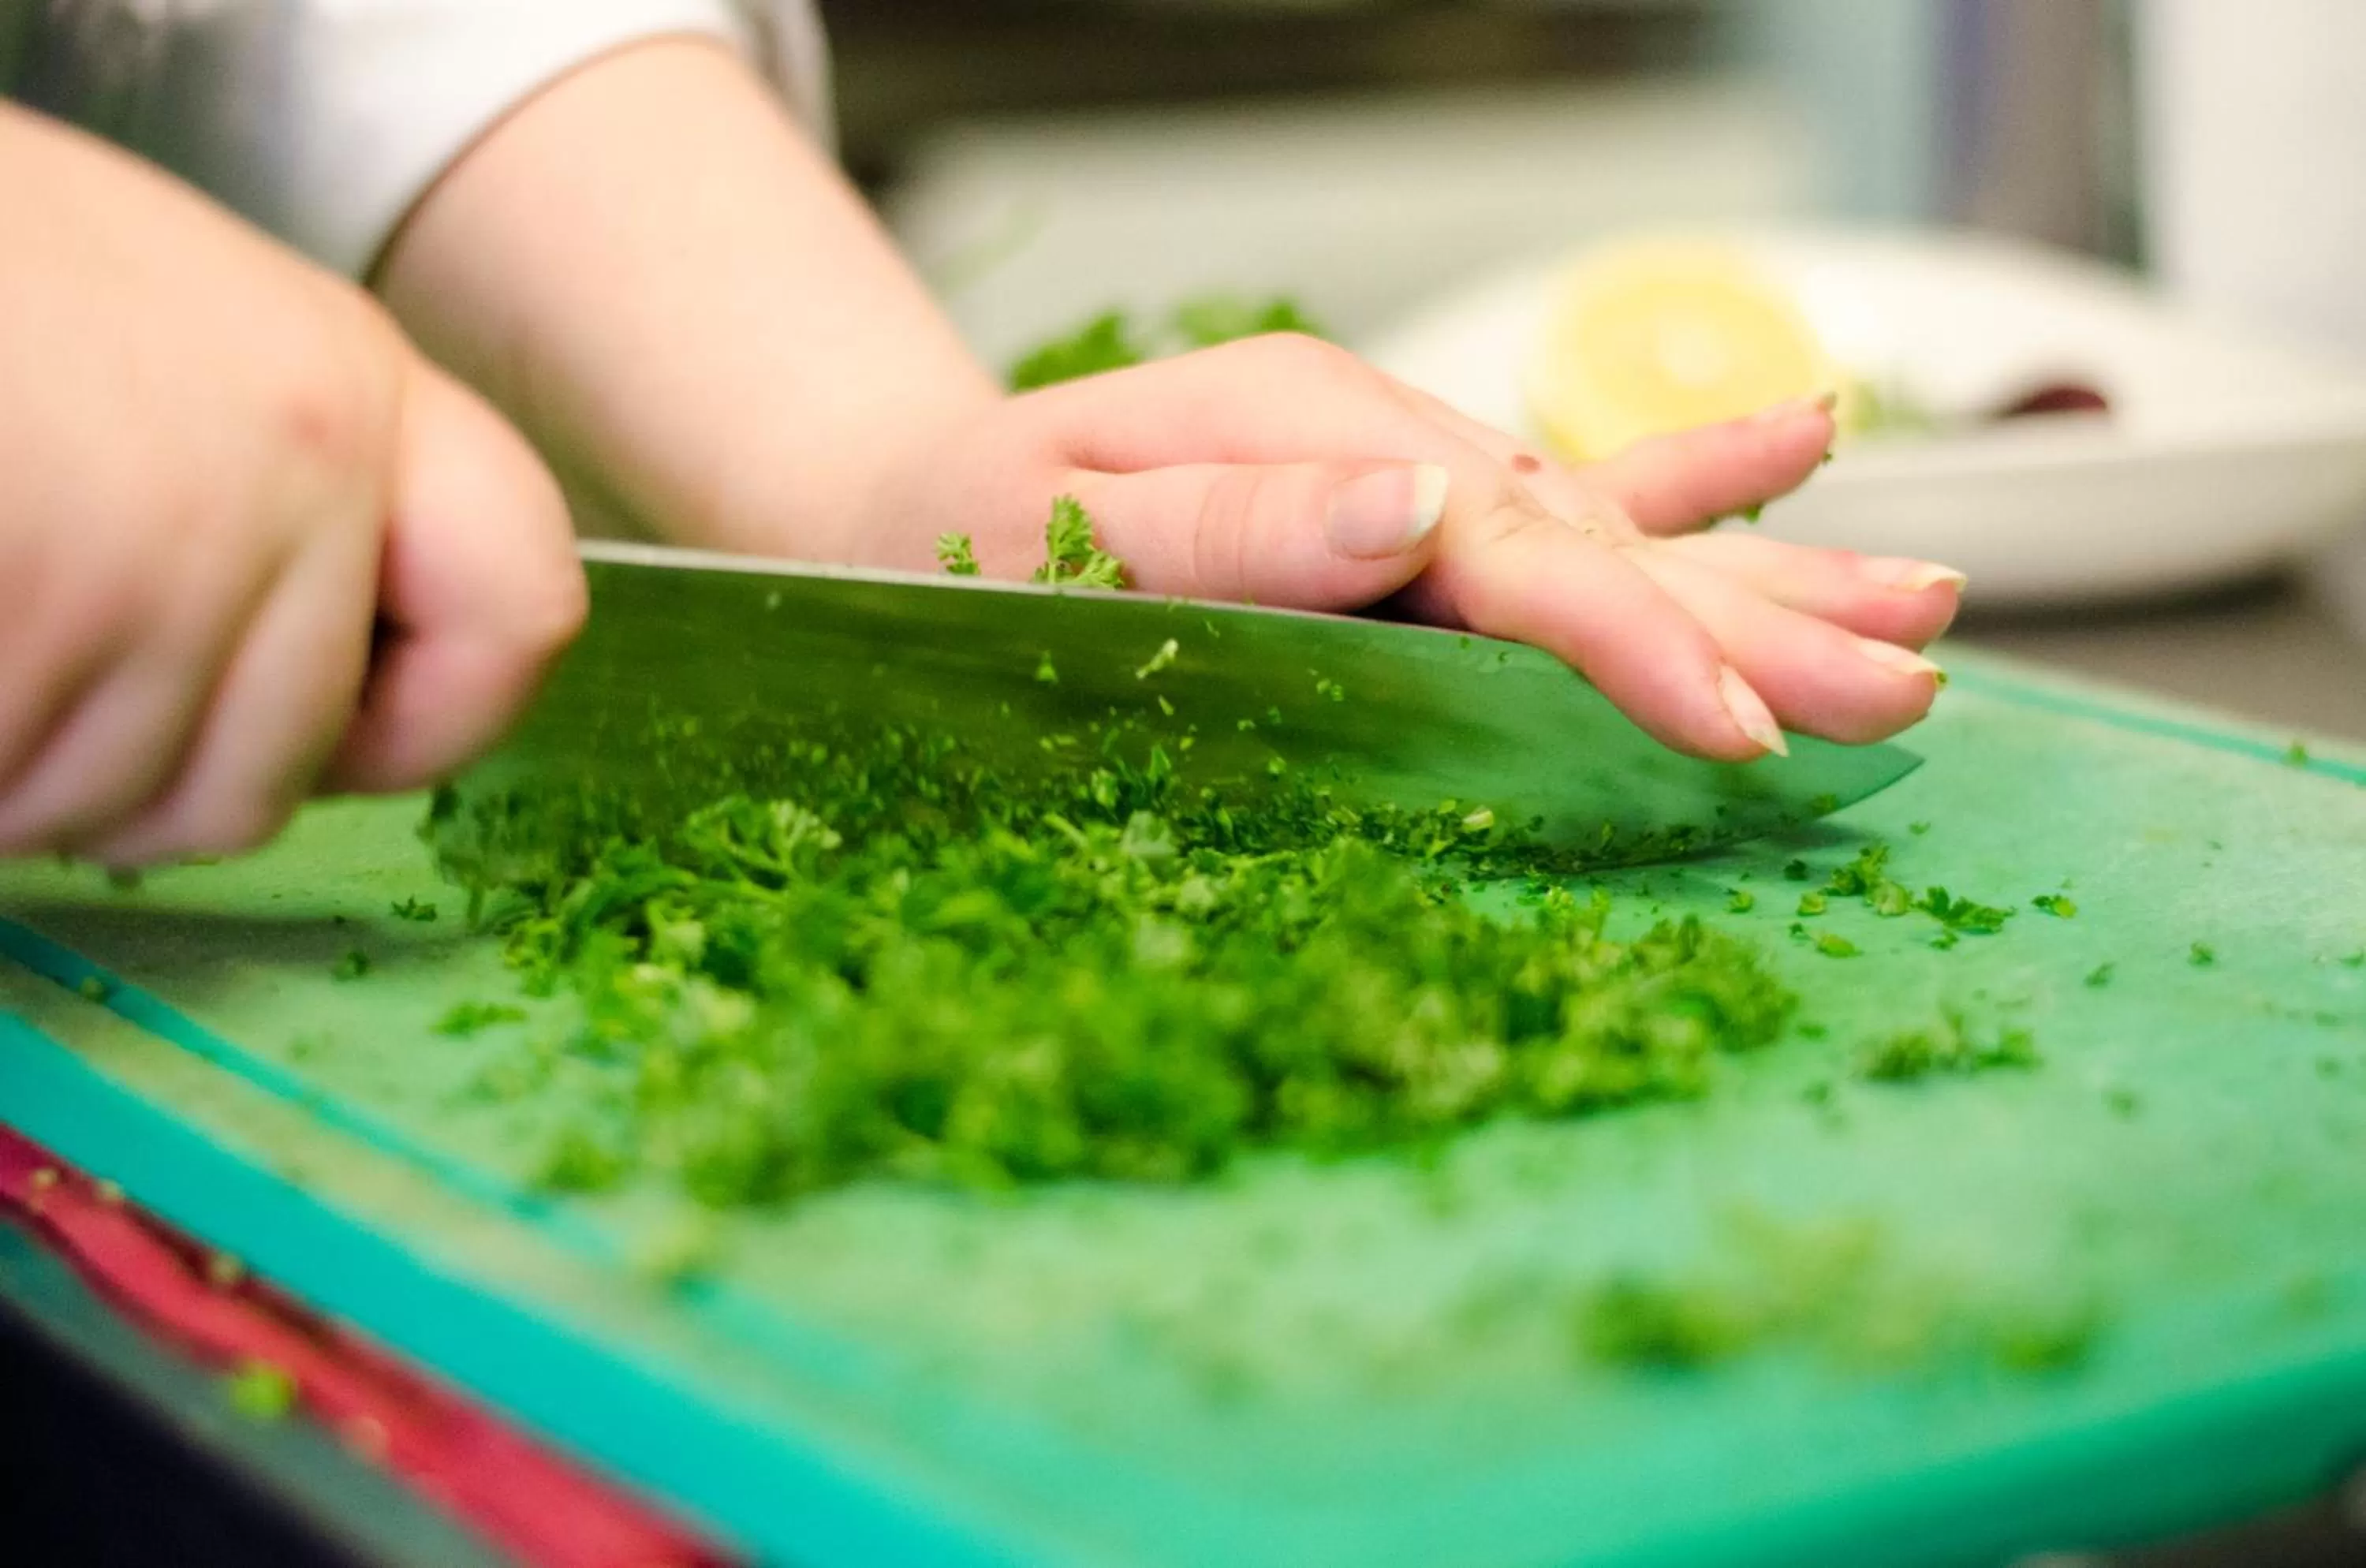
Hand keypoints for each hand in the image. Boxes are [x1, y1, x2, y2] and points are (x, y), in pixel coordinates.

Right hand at [0, 107, 583, 864]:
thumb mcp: (179, 344)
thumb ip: (281, 502)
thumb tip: (323, 715)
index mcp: (355, 393)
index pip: (520, 615)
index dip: (428, 721)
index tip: (343, 734)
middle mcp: (300, 463)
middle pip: (267, 779)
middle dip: (142, 789)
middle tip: (48, 689)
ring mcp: (163, 541)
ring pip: (120, 807)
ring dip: (26, 773)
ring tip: (4, 617)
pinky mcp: (44, 593)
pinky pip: (14, 788)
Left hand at [852, 335, 1962, 760]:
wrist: (895, 502)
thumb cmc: (947, 534)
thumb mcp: (1045, 527)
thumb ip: (1231, 530)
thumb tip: (1411, 513)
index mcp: (1310, 441)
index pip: (1506, 547)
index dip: (1628, 637)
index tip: (1738, 722)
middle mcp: (1380, 448)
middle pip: (1594, 538)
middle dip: (1753, 620)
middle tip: (1904, 691)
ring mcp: (1401, 476)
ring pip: (1610, 528)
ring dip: (1765, 570)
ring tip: (1923, 609)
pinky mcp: (1399, 511)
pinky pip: (1557, 495)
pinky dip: (1681, 482)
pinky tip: (1794, 452)